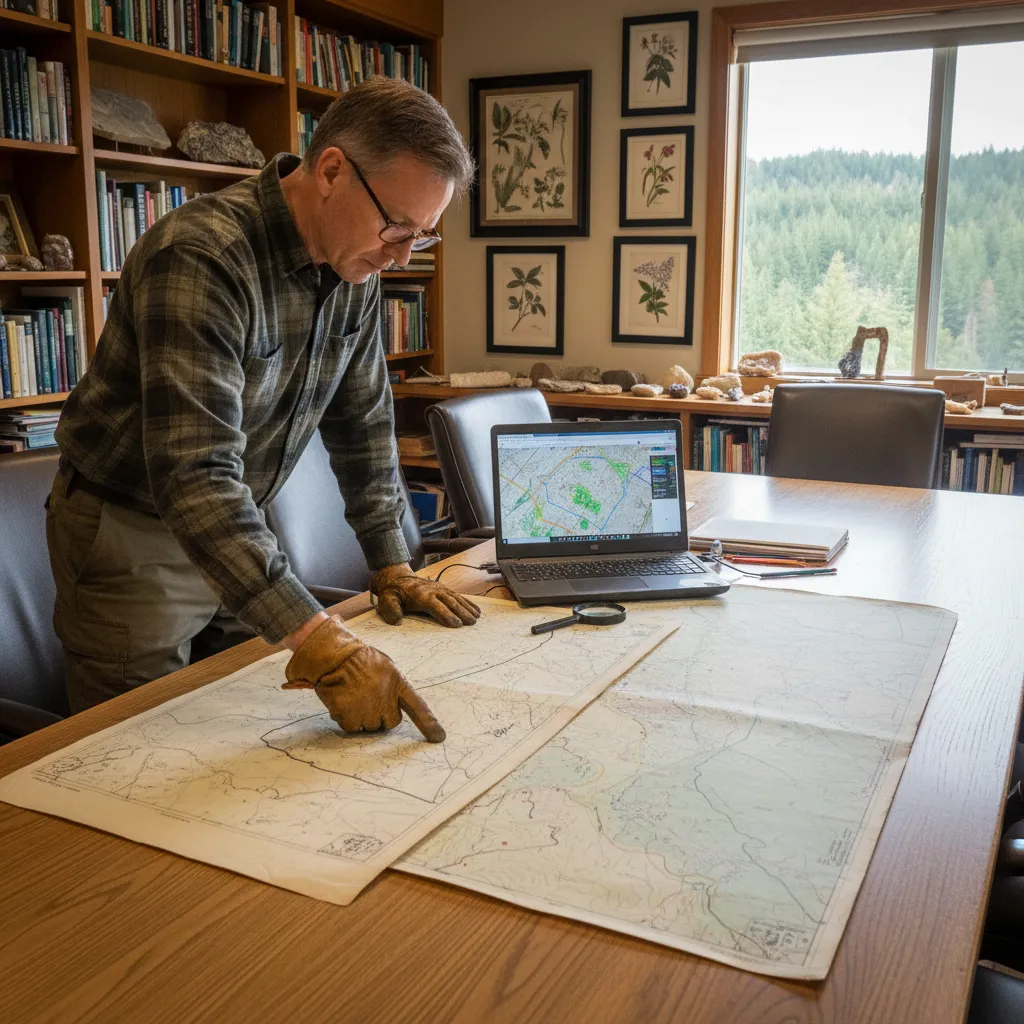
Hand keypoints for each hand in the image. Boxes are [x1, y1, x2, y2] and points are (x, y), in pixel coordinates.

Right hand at [281, 616, 444, 741]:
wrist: (333, 655)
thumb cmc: (358, 659)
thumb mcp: (384, 666)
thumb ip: (392, 686)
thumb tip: (392, 705)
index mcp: (397, 682)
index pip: (418, 706)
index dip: (429, 724)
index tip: (439, 737)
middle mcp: (385, 698)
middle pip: (390, 722)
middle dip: (380, 716)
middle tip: (367, 700)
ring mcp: (367, 708)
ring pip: (369, 727)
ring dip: (361, 718)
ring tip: (352, 697)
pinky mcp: (350, 716)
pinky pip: (351, 728)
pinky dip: (345, 719)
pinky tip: (342, 702)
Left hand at [371, 563, 480, 627]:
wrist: (397, 577)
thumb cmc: (393, 592)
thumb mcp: (387, 600)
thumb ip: (391, 609)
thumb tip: (397, 620)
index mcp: (421, 595)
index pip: (436, 606)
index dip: (447, 615)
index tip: (457, 624)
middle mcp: (433, 591)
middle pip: (450, 602)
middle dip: (462, 612)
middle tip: (471, 623)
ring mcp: (440, 589)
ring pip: (456, 598)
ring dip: (467, 608)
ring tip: (476, 618)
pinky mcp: (443, 589)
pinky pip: (458, 596)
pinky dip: (468, 603)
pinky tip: (476, 610)